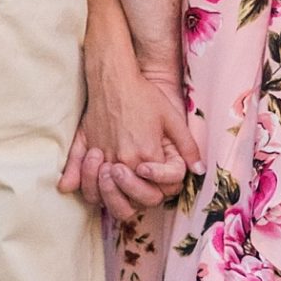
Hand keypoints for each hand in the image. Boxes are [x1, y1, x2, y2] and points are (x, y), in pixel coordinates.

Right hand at [59, 57, 198, 221]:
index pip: (155, 192)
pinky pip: (81, 182)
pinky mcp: (85, 149)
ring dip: (110, 197)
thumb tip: (200, 170)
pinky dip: (86, 188)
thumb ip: (187, 147)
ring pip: (103, 197)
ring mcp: (102, 157)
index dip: (159, 191)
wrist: (114, 78)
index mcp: (146, 155)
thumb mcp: (172, 119)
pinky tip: (95, 182)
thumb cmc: (144, 96)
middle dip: (138, 198)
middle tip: (139, 183)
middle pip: (130, 201)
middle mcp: (123, 160)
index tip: (157, 177)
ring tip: (118, 182)